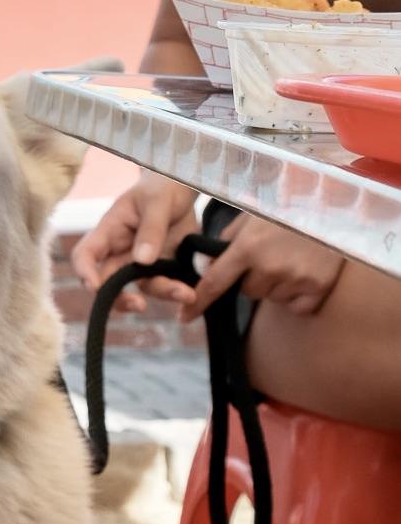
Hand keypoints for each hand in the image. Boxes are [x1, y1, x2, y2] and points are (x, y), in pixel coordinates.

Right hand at [72, 172, 199, 313]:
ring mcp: (142, 263)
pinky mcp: (163, 268)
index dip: (85, 272)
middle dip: (120, 299)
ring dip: (162, 294)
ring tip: (186, 294)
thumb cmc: (162, 186)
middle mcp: (121, 252)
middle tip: (139, 305)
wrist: (184, 187)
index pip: (85, 254)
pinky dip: (178, 291)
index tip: (94, 287)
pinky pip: (167, 285)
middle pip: (109, 283)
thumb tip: (142, 260)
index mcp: (110, 231)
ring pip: (142, 287)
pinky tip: (192, 292)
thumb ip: (151, 228)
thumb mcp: (158, 200)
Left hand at [185, 216, 344, 321]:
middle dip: (253, 278)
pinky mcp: (317, 289)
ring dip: (276, 284)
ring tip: (293, 258)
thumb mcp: (255, 214)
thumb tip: (207, 263)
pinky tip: (306, 271)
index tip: (184, 318)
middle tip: (273, 255)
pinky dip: (298, 295)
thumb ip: (229, 238)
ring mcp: (294, 280)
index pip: (214, 282)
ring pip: (271, 298)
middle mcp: (269, 267)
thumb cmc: (291, 206)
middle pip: (247, 292)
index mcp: (248, 247)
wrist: (339, 205)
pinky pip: (295, 306)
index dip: (198, 302)